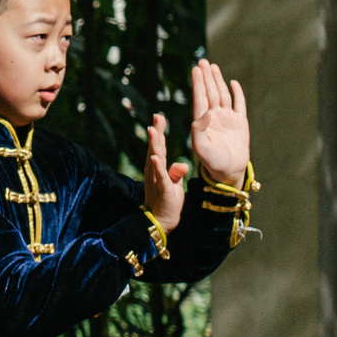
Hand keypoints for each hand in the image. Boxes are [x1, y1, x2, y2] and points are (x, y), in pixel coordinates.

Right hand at [143, 112, 186, 232]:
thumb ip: (176, 172)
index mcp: (158, 167)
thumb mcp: (173, 183)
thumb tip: (182, 164)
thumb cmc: (167, 200)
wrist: (161, 219)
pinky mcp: (161, 187)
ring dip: (154, 144)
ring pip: (155, 158)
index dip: (159, 132)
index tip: (160, 117)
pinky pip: (160, 175)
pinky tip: (156, 156)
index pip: (159, 146)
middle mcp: (154, 170)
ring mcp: (156, 178)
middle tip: (157, 116)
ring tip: (154, 130)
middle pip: (155, 147)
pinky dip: (158, 166)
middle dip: (156, 132)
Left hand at [188, 59, 249, 188]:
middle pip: (210, 92)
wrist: (228, 171)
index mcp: (203, 121)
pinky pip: (239, 104)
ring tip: (212, 66)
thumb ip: (198, 133)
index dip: (198, 83)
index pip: (200, 98)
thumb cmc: (212, 162)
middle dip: (206, 77)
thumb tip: (199, 117)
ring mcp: (227, 118)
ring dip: (218, 81)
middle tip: (202, 62)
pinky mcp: (240, 122)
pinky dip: (237, 93)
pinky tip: (233, 83)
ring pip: (222, 94)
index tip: (195, 69)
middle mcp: (214, 116)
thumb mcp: (201, 149)